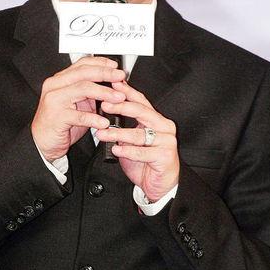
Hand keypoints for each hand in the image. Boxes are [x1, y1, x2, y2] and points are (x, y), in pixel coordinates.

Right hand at [31, 57, 126, 161]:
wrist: (42, 141)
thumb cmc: (60, 122)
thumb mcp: (77, 103)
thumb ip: (90, 93)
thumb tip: (113, 85)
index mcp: (60, 80)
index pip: (81, 64)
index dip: (100, 63)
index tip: (115, 66)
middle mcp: (55, 86)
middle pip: (83, 73)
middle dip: (105, 74)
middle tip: (120, 78)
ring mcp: (54, 100)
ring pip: (82, 89)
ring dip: (104, 93)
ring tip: (119, 98)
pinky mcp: (56, 117)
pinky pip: (79, 116)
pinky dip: (94, 118)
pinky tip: (104, 122)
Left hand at [95, 80, 179, 201]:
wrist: (159, 185)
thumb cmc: (146, 162)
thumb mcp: (132, 141)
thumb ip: (123, 127)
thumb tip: (106, 112)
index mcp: (156, 120)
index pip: (141, 101)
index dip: (127, 92)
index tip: (112, 84)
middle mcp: (164, 127)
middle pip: (141, 112)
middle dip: (121, 107)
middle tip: (104, 105)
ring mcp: (166, 141)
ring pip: (139, 134)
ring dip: (117, 134)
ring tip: (102, 133)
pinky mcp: (166, 156)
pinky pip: (143, 152)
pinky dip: (128, 151)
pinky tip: (116, 150)